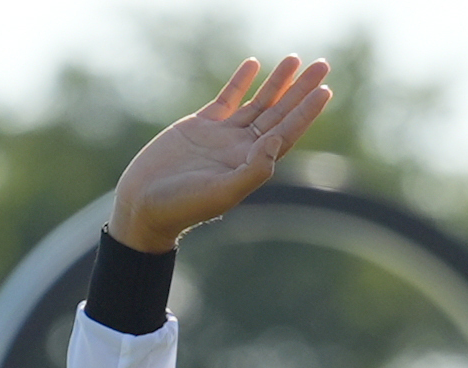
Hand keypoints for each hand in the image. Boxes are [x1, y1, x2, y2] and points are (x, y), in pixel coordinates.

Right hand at [109, 55, 333, 253]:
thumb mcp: (222, 193)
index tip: (324, 90)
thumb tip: (277, 140)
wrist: (144, 205)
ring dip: (278, 82)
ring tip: (295, 59)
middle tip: (322, 66)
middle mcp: (242, 148)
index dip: (306, 112)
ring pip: (258, 102)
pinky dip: (240, 81)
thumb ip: (254, 170)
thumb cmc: (182, 206)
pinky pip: (227, 98)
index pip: (286, 132)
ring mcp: (222, 135)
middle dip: (301, 89)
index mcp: (251, 164)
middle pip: (279, 113)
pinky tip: (254, 65)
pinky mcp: (200, 125)